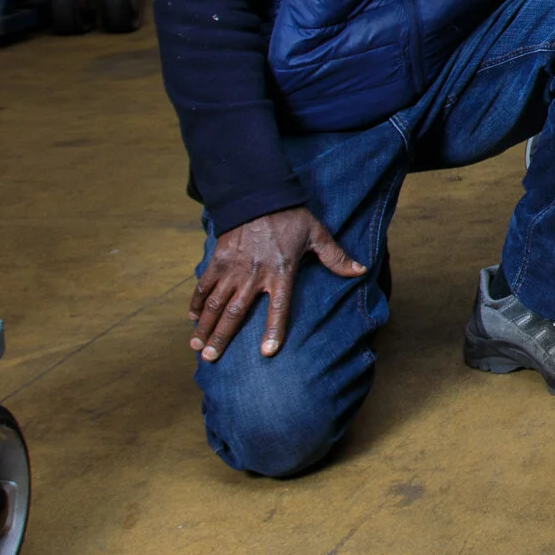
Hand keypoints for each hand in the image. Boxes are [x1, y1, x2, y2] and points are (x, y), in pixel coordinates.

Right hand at [188, 207, 363, 362]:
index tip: (266, 352)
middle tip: (209, 358)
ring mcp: (232, 269)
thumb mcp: (317, 234)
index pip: (278, 307)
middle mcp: (254, 274)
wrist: (258, 196)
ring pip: (215, 304)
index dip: (273, 330)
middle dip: (221, 338)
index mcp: (281, 272)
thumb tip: (361, 270)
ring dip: (205, 326)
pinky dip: (197, 303)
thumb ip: (336, 257)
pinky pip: (204, 286)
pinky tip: (193, 319)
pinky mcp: (218, 260)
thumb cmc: (291, 217)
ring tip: (196, 347)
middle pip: (235, 313)